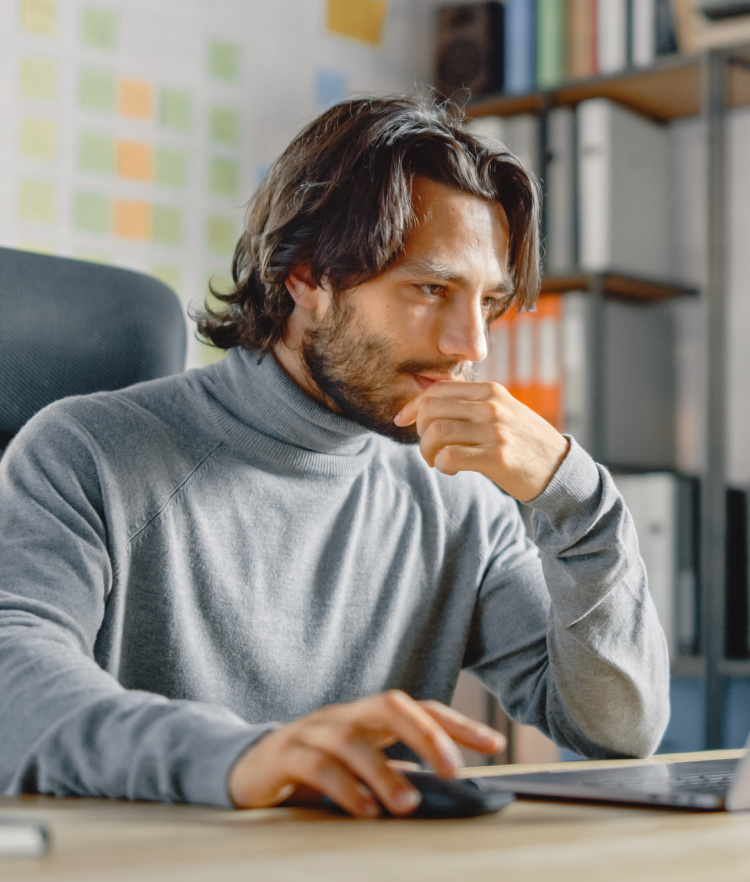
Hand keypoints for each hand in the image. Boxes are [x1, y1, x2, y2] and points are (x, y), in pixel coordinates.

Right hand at [227, 691, 504, 817]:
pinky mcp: (286, 755)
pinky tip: (365, 811)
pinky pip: (318, 767)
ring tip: (408, 804)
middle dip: (427, 733)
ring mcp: (314, 731)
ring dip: (385, 773)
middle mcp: (345, 715)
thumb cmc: (318, 767)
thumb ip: (398, 770)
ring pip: (354, 740)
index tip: (495, 745)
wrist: (251, 766)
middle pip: (390, 706)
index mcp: (369, 715)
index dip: (458, 723)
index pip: (420, 707)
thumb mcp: (361, 764)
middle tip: (454, 769)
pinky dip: (345, 790)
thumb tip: (451, 790)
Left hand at [394, 380, 568, 502]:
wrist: (560, 468)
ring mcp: (495, 431)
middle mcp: (491, 406)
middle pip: (431, 408)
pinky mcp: (497, 457)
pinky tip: (450, 469)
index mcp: (490, 391)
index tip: (403, 421)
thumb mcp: (503, 411)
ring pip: (437, 431)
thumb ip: (471, 404)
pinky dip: (441, 465)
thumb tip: (426, 403)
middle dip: (419, 430)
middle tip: (429, 447)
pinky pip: (450, 456)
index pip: (437, 389)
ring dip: (427, 450)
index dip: (413, 406)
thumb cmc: (523, 442)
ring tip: (436, 460)